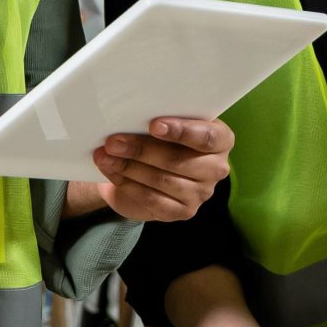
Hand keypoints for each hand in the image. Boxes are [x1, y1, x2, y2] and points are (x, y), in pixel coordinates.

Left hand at [85, 116, 231, 222]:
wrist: (147, 171)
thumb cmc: (160, 139)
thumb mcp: (166, 124)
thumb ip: (160, 120)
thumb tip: (133, 115)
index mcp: (221, 140)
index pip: (207, 136)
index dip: (181, 131)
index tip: (153, 125)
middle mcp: (216, 168)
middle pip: (178, 160)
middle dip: (141, 150)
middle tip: (113, 141)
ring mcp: (201, 193)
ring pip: (162, 180)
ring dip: (128, 167)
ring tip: (105, 155)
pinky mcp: (183, 211)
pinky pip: (152, 199)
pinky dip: (127, 184)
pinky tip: (112, 171)